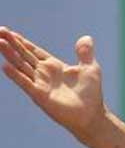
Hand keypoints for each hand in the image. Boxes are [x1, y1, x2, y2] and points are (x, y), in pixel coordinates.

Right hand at [0, 28, 106, 142]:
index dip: (22, 42)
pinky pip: (26, 83)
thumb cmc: (91, 94)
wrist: (92, 116)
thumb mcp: (91, 69)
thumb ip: (85, 53)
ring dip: (10, 54)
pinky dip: (16, 75)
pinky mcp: (41, 95)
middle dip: (12, 43)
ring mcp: (41, 84)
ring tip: (0, 42)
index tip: (9, 32)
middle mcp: (44, 74)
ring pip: (21, 66)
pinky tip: (5, 66)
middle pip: (24, 55)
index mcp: (54, 66)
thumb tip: (86, 38)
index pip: (34, 51)